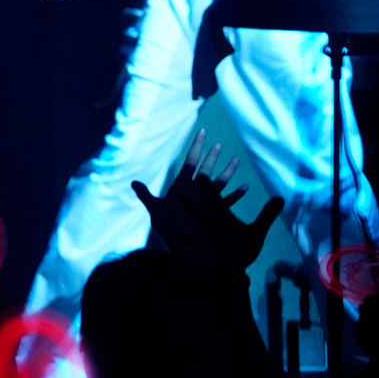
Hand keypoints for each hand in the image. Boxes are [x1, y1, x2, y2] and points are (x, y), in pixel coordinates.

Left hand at [133, 129, 282, 271]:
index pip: (191, 161)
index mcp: (183, 185)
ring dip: (227, 172)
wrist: (175, 247)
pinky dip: (235, 195)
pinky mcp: (213, 213)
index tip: (202, 130)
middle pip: (206, 168)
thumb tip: (133, 182)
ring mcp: (206, 201)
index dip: (197, 146)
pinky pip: (226, 202)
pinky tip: (245, 187)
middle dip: (212, 156)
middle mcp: (196, 190)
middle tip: (218, 143)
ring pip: (219, 183)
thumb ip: (146, 195)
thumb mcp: (155, 210)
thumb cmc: (165, 228)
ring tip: (236, 160)